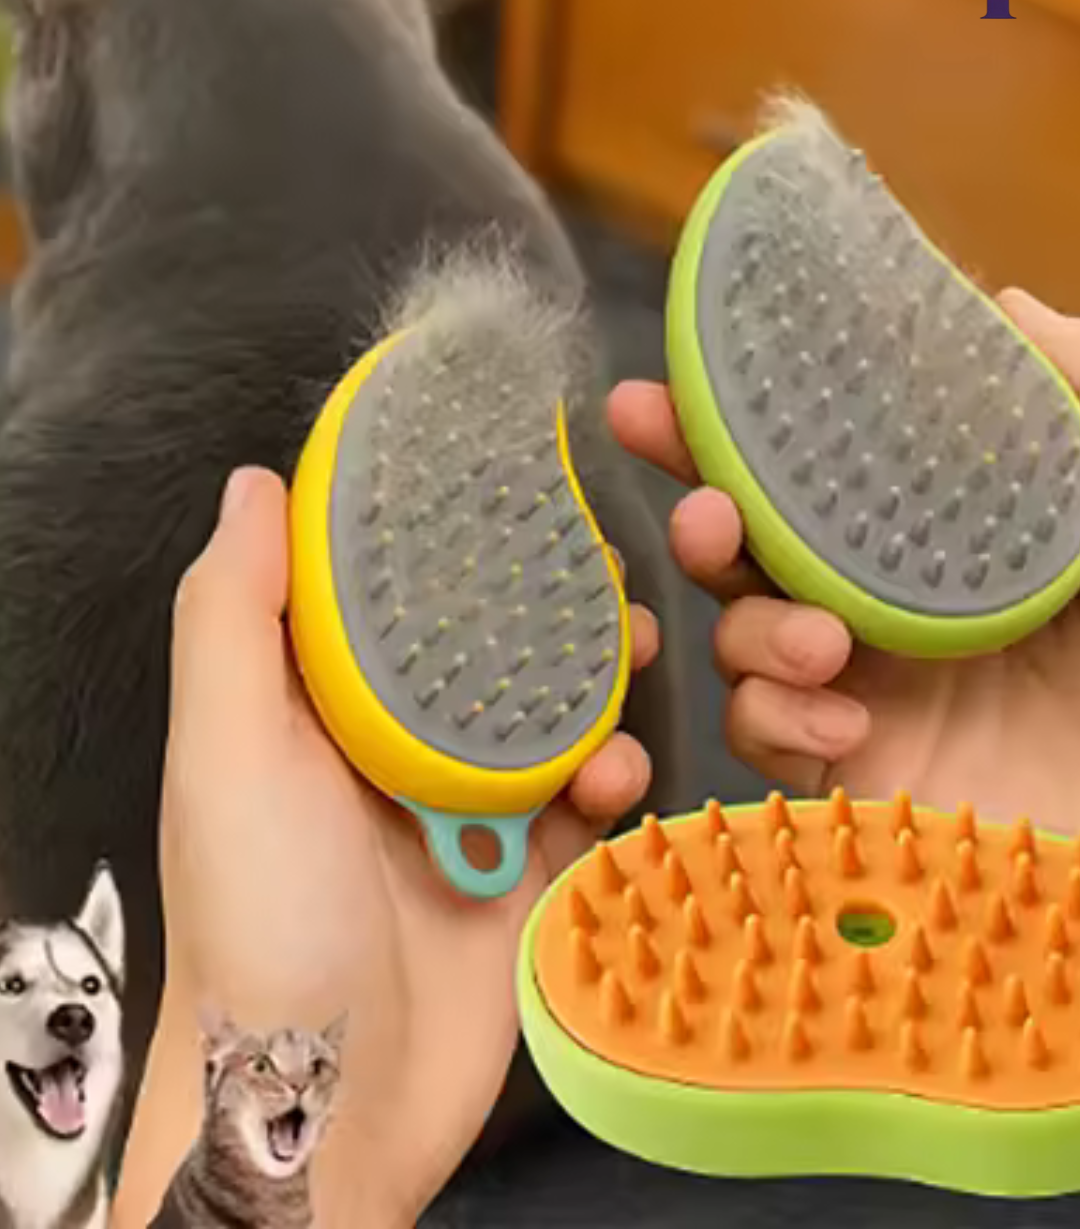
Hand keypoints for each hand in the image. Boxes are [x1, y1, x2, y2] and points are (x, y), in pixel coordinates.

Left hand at [112, 467, 657, 1228]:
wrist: (326, 1104)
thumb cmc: (263, 912)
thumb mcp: (225, 751)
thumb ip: (234, 617)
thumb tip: (255, 483)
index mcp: (312, 711)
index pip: (374, 595)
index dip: (429, 532)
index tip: (497, 476)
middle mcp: (386, 752)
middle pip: (475, 650)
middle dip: (540, 604)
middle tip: (606, 563)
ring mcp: (460, 815)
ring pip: (543, 718)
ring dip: (596, 681)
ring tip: (645, 645)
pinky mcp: (521, 875)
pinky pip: (580, 803)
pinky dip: (610, 777)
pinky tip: (623, 770)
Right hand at [609, 288, 1079, 835]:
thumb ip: (1076, 399)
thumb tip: (1005, 305)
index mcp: (932, 534)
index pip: (817, 466)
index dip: (738, 422)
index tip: (668, 383)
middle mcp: (880, 603)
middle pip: (751, 545)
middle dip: (698, 518)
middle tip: (701, 516)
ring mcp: (856, 689)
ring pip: (737, 637)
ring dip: (752, 630)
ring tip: (826, 645)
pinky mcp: (842, 773)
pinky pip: (758, 733)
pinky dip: (776, 718)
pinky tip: (845, 727)